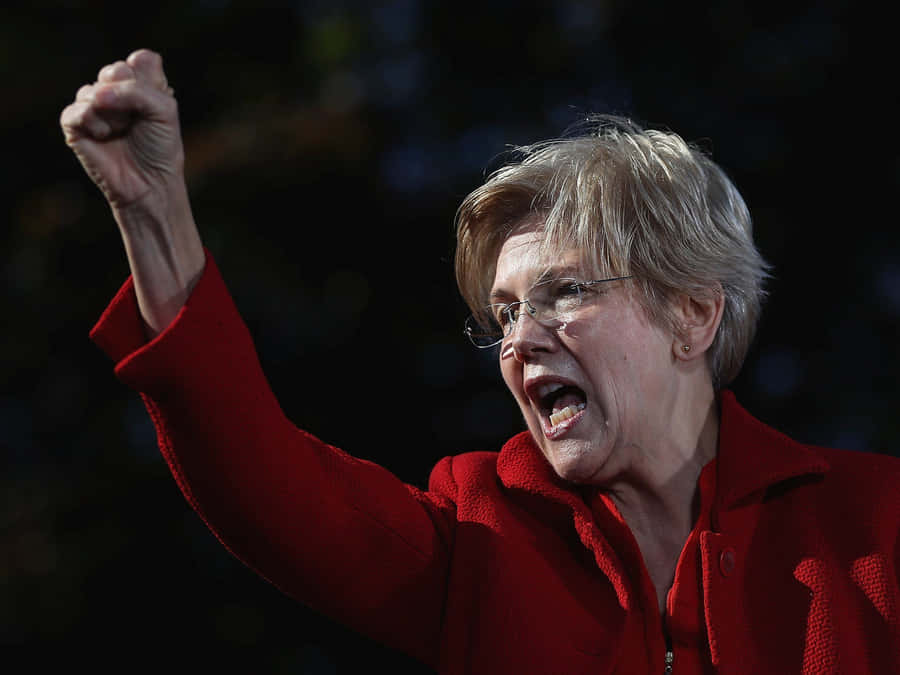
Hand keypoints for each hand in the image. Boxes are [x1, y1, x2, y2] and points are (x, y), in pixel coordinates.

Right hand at [60, 49, 182, 211]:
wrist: (150, 184)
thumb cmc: (160, 149)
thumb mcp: (164, 111)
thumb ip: (138, 89)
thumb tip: (97, 93)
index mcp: (142, 85)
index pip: (141, 59)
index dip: (148, 80)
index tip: (156, 105)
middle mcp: (117, 92)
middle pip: (116, 69)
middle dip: (130, 95)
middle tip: (137, 121)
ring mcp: (94, 106)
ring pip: (95, 89)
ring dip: (114, 114)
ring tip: (122, 133)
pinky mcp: (75, 125)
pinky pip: (76, 109)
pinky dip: (93, 122)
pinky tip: (104, 137)